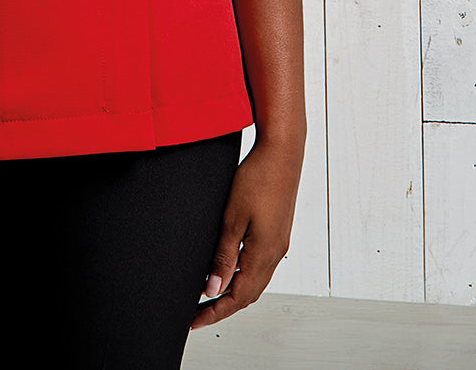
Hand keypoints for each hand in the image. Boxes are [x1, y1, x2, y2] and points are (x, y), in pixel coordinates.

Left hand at [190, 134, 302, 329]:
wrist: (282, 153)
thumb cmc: (257, 179)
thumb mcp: (232, 218)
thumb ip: (223, 256)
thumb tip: (212, 290)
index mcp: (263, 255)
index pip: (237, 297)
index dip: (214, 312)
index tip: (193, 321)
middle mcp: (274, 254)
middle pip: (247, 294)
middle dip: (222, 307)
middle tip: (197, 313)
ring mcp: (278, 244)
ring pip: (255, 281)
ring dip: (233, 292)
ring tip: (209, 296)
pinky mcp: (278, 232)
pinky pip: (260, 266)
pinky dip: (243, 276)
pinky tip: (229, 269)